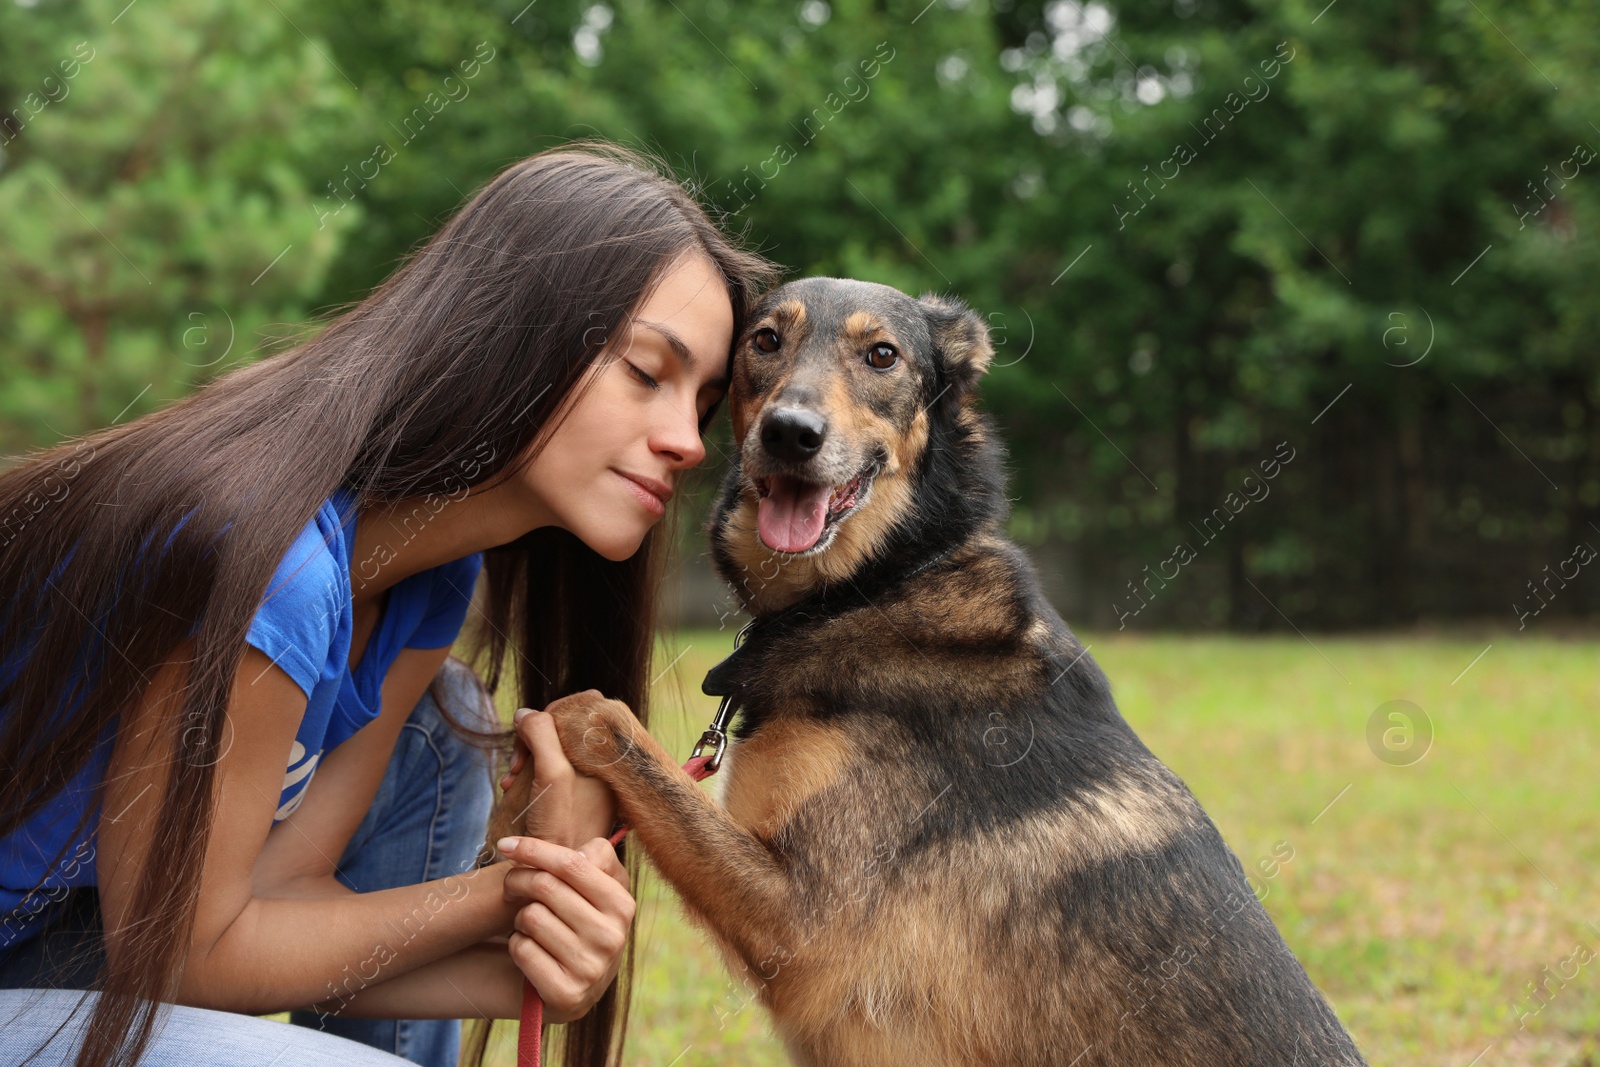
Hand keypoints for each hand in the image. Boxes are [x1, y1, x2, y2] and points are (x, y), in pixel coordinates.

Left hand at [498, 834, 635, 1022]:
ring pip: (530, 917)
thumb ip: (596, 857)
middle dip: (518, 880)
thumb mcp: (599, 887)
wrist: (575, 984)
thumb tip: (578, 855)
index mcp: (622, 905)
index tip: (505, 844)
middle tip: (512, 886)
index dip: (534, 849)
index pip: (572, 863)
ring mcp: (590, 969)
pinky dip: (518, 945)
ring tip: (531, 924)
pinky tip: (530, 949)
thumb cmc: (580, 920)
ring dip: (520, 918)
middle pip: (545, 886)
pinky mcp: (565, 994)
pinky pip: (522, 949)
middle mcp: (611, 938)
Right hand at [502, 700, 617, 847]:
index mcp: (611, 752)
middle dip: (535, 737)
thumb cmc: (560, 827)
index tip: (531, 735)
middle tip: (519, 762)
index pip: (588, 704)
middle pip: (566, 723)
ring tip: (513, 778)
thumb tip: (526, 714)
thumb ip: (542, 735)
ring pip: (552, 743)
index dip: (553, 713)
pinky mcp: (571, 791)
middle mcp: (603, 761)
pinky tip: (513, 787)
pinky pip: (548, 764)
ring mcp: (588, 776)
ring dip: (527, 755)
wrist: (554, 870)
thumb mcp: (552, 775)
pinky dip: (528, 770)